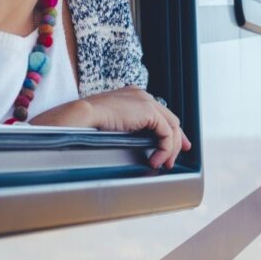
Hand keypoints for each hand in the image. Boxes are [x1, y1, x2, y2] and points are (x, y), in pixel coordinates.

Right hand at [30, 87, 192, 168]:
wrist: (83, 115)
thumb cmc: (89, 122)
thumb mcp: (113, 124)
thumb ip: (127, 128)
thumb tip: (136, 143)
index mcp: (133, 96)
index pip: (159, 113)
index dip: (168, 131)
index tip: (171, 146)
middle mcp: (142, 95)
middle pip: (169, 119)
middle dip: (177, 140)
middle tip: (174, 158)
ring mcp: (146, 101)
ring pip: (171, 127)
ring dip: (170, 148)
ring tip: (163, 163)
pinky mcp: (148, 111)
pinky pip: (166, 133)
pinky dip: (165, 148)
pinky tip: (155, 159)